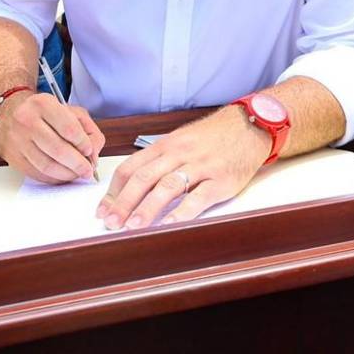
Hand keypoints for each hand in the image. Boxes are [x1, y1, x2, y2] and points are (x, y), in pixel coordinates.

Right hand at [0, 91, 103, 183]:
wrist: (8, 113)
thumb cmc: (43, 113)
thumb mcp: (68, 110)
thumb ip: (87, 128)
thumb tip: (93, 152)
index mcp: (43, 104)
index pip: (69, 128)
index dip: (83, 144)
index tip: (90, 151)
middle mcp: (27, 120)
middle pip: (58, 150)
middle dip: (78, 164)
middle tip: (88, 170)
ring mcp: (17, 140)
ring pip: (47, 165)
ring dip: (67, 174)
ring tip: (77, 174)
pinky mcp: (12, 156)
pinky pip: (36, 174)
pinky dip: (53, 178)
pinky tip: (62, 175)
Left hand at [96, 106, 270, 230]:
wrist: (249, 126)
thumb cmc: (212, 137)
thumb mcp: (181, 140)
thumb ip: (160, 160)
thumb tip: (133, 184)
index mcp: (165, 145)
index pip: (131, 167)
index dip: (114, 190)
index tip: (103, 209)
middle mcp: (179, 154)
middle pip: (144, 178)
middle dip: (123, 202)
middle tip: (110, 222)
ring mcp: (200, 166)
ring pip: (167, 187)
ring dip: (146, 208)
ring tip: (132, 227)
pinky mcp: (221, 180)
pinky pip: (198, 198)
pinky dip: (182, 213)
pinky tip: (169, 226)